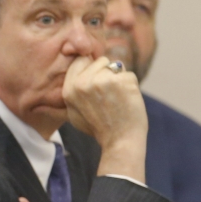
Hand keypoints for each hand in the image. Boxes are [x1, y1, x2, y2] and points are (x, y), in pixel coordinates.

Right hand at [62, 55, 147, 181]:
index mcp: (69, 89)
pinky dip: (131, 86)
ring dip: (119, 79)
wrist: (120, 141)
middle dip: (106, 72)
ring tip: (117, 99)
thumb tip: (79, 73)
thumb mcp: (73, 112)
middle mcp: (83, 83)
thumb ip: (73, 91)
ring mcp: (103, 80)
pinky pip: (129, 75)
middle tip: (108, 94)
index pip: (80, 61)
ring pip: (116, 66)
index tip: (98, 80)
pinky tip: (126, 100)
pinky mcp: (121, 81)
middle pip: (99, 61)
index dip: (91, 68)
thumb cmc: (99, 128)